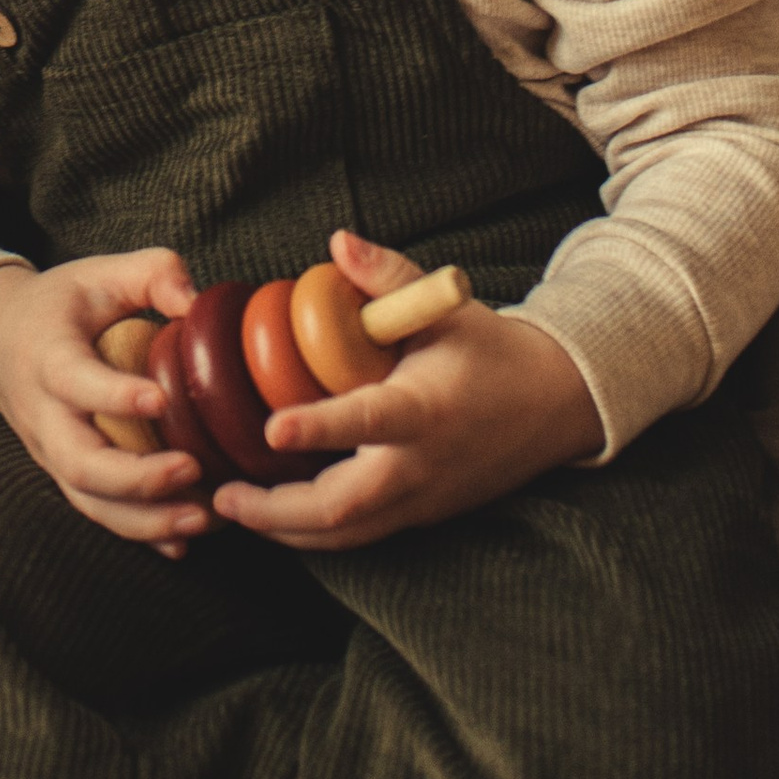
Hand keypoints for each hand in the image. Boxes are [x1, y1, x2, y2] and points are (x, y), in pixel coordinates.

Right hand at [0, 249, 209, 552]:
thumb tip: (198, 302)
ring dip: (143, 519)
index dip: (114, 394)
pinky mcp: (68, 475)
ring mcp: (53, 453)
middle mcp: (45, 416)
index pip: (74, 382)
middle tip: (190, 470)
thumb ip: (151, 273)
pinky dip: (140, 533)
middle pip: (79, 462)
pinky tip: (183, 540)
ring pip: (89, 500)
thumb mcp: (97, 273)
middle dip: (134, 477)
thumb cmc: (61, 306)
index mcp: (48, 359)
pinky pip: (98, 513)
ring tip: (200, 518)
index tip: (162, 398)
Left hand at [216, 231, 601, 549]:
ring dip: (285, 530)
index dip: (319, 428)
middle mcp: (421, 465)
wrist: (556, 405)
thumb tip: (336, 243)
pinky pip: (360, 535)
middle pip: (343, 507)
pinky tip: (271, 517)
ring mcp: (421, 499)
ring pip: (347, 535)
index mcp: (425, 409)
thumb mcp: (445, 306)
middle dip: (277, 511)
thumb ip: (388, 275)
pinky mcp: (420, 514)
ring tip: (230, 507)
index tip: (272, 428)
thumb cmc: (491, 349)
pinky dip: (313, 534)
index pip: (367, 422)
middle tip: (222, 494)